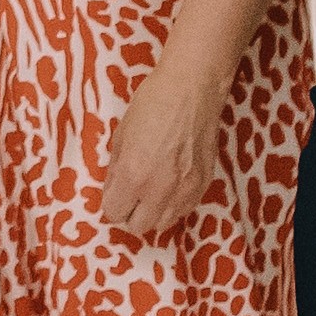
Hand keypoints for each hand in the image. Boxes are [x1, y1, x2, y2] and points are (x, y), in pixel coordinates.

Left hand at [101, 65, 225, 233]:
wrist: (192, 89)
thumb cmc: (152, 104)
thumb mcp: (121, 135)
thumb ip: (115, 169)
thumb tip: (112, 190)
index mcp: (133, 175)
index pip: (114, 212)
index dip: (111, 204)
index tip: (114, 194)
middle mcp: (160, 189)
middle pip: (139, 226)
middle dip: (130, 214)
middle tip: (130, 197)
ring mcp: (185, 189)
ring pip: (164, 224)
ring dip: (153, 213)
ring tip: (151, 192)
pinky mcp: (204, 184)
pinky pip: (185, 210)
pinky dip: (174, 205)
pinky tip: (170, 186)